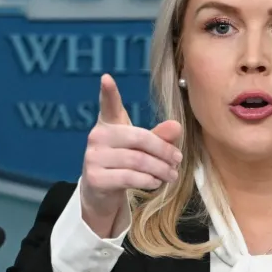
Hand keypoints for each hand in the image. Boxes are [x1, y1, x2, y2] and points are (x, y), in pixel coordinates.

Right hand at [80, 73, 182, 236]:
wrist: (101, 193)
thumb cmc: (123, 162)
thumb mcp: (142, 147)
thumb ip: (159, 136)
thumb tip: (177, 126)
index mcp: (108, 123)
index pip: (108, 105)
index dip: (108, 92)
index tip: (106, 78)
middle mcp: (97, 136)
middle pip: (139, 138)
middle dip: (163, 150)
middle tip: (178, 159)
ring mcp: (93, 157)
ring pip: (137, 160)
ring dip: (160, 169)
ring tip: (172, 175)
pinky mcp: (95, 178)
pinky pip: (130, 177)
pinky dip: (148, 181)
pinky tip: (156, 182)